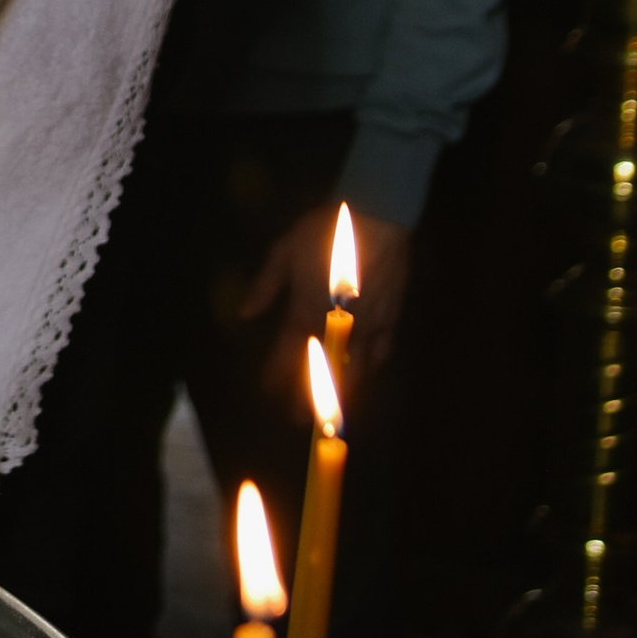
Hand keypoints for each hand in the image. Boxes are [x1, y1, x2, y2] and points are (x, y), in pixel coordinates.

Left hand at [239, 198, 411, 395]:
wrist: (375, 216)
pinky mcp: (391, 319)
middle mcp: (336, 325)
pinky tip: (367, 376)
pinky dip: (372, 369)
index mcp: (306, 309)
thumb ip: (265, 285)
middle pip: (322, 372)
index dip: (277, 376)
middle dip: (309, 399)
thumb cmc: (324, 231)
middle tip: (299, 421)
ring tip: (332, 411)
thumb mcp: (283, 251)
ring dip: (341, 392)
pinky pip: (382, 354)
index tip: (268, 393)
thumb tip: (245, 314)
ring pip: (355, 371)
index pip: (288, 353)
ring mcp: (367, 325)